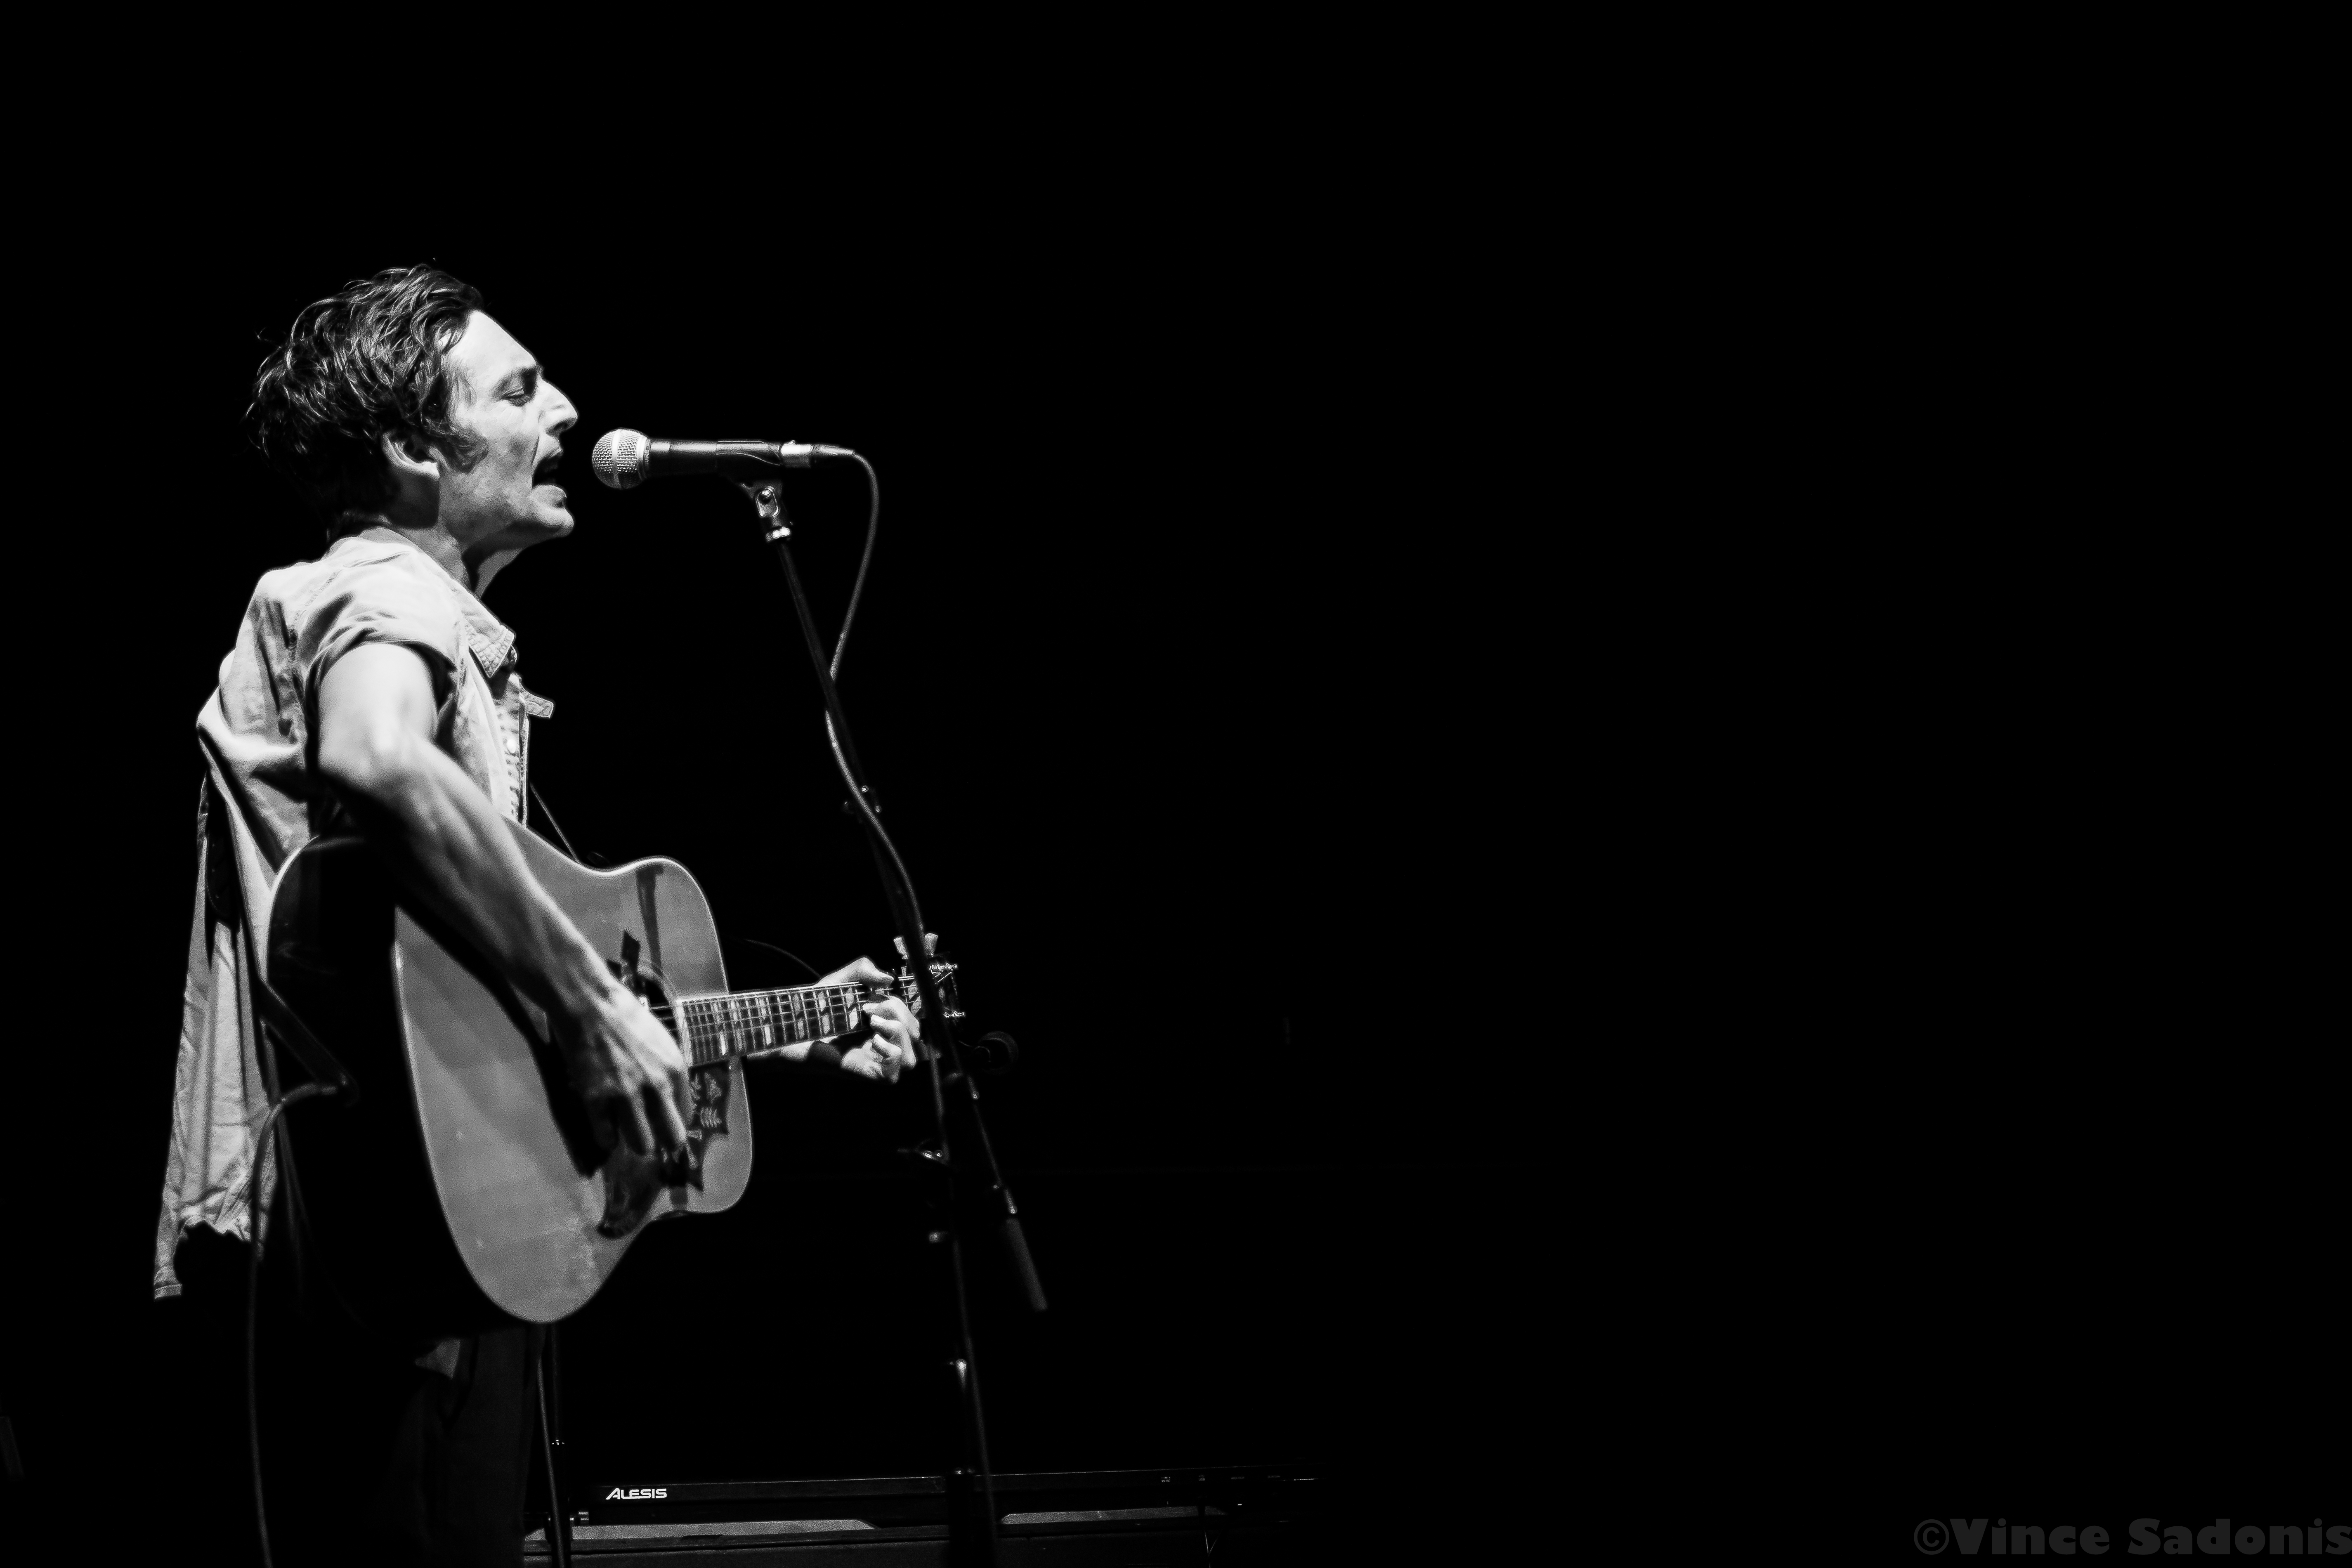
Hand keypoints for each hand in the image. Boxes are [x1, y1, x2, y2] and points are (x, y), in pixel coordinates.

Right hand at [556, 981, 692, 1155]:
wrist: (590, 1004)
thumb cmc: (627, 1018)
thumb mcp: (663, 1043)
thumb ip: (669, 1073)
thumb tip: (671, 1102)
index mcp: (676, 1071)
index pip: (685, 1117)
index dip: (673, 1123)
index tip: (662, 1122)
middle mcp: (657, 1087)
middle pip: (671, 1139)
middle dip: (662, 1143)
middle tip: (650, 1138)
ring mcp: (625, 1095)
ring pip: (642, 1145)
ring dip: (635, 1142)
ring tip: (626, 1131)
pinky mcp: (596, 1099)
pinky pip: (606, 1137)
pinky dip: (606, 1137)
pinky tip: (604, 1127)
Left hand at [819, 956, 920, 1082]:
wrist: (784, 1027)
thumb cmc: (808, 1008)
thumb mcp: (838, 981)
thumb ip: (863, 969)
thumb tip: (889, 979)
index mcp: (879, 1026)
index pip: (910, 1021)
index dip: (900, 1006)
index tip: (868, 1000)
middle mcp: (878, 1045)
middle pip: (915, 1036)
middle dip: (900, 1016)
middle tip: (868, 1012)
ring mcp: (871, 1061)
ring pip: (911, 1059)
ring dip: (899, 1036)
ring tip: (872, 1025)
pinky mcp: (860, 1072)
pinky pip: (892, 1076)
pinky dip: (891, 1055)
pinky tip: (872, 1041)